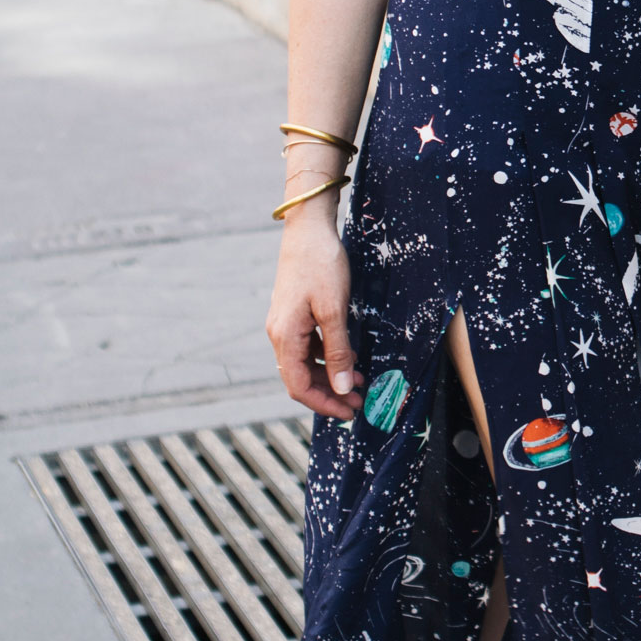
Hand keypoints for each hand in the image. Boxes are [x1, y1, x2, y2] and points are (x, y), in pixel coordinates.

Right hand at [266, 212, 359, 419]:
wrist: (309, 228)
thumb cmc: (321, 266)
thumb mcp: (334, 310)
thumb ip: (338, 352)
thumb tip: (343, 388)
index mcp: (285, 336)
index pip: (298, 386)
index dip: (324, 403)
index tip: (350, 412)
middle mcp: (280, 333)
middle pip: (300, 378)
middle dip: (330, 393)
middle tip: (360, 401)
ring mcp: (285, 323)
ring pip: (305, 363)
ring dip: (331, 375)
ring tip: (360, 380)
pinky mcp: (294, 314)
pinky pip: (308, 346)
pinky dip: (327, 356)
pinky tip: (349, 355)